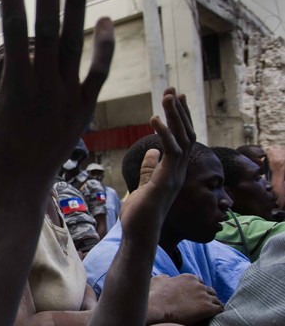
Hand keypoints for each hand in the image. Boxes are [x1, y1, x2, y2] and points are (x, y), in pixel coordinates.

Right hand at [0, 0, 113, 191]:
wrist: (24, 183)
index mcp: (14, 85)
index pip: (12, 26)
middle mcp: (44, 86)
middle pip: (47, 24)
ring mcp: (68, 96)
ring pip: (75, 41)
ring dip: (77, 3)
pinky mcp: (85, 107)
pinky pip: (99, 72)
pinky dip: (105, 47)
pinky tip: (106, 19)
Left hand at [119, 88, 194, 244]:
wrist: (138, 236)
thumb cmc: (139, 215)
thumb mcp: (143, 186)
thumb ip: (149, 169)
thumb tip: (152, 152)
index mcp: (174, 171)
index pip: (182, 139)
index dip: (180, 118)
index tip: (174, 98)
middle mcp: (179, 171)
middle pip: (187, 134)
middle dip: (179, 110)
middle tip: (172, 89)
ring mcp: (175, 176)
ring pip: (183, 139)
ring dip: (175, 116)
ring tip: (167, 96)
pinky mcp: (166, 181)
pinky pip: (170, 152)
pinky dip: (165, 133)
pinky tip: (155, 118)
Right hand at [147, 274, 223, 325]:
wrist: (156, 308)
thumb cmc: (154, 295)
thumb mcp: (157, 280)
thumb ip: (165, 277)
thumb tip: (167, 277)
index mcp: (189, 277)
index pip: (200, 283)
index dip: (198, 291)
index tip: (195, 298)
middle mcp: (198, 285)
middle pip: (210, 291)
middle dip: (207, 298)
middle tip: (203, 306)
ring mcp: (204, 296)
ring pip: (216, 300)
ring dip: (213, 306)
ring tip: (210, 314)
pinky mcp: (208, 308)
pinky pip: (219, 308)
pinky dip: (217, 312)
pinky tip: (213, 317)